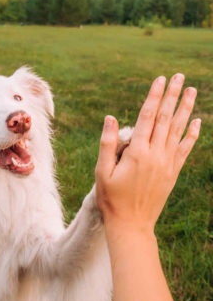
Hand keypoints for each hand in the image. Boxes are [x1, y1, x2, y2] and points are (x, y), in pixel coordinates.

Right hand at [95, 74, 200, 236]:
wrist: (131, 224)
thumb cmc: (111, 198)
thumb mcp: (102, 171)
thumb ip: (107, 143)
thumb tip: (111, 117)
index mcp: (137, 153)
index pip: (147, 117)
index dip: (154, 96)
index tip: (160, 79)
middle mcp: (156, 155)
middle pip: (165, 119)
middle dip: (172, 96)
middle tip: (179, 77)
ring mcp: (167, 164)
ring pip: (178, 131)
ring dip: (185, 109)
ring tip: (191, 91)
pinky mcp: (173, 173)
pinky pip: (185, 150)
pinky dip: (192, 135)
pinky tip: (197, 122)